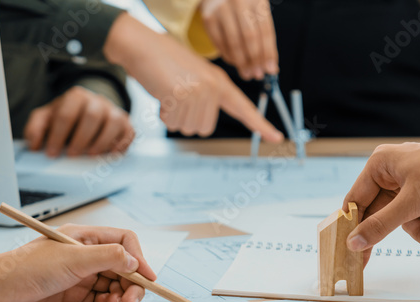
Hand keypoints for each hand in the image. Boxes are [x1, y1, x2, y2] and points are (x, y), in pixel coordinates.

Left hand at [0, 224, 157, 301]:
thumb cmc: (27, 268)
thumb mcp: (72, 259)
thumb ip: (107, 257)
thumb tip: (134, 261)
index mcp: (85, 237)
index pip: (123, 241)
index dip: (138, 258)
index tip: (147, 278)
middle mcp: (84, 254)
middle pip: (122, 265)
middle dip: (132, 282)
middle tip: (133, 301)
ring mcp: (79, 275)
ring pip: (113, 284)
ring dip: (122, 294)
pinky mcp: (73, 295)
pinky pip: (101, 298)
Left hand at [24, 86, 133, 157]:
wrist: (88, 110)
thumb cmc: (66, 117)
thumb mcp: (46, 118)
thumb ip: (35, 128)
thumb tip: (34, 145)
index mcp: (75, 97)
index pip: (66, 114)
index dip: (58, 136)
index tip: (52, 153)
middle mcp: (97, 100)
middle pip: (91, 116)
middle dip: (81, 138)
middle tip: (72, 156)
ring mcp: (113, 111)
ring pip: (113, 122)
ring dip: (102, 141)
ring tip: (91, 156)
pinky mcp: (126, 123)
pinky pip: (128, 132)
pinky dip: (121, 145)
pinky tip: (110, 155)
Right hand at [103, 13, 282, 140]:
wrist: (142, 46)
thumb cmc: (164, 62)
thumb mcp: (193, 76)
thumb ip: (205, 96)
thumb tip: (202, 124)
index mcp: (219, 82)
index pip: (243, 107)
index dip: (260, 124)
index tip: (276, 137)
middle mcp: (212, 87)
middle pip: (204, 128)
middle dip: (186, 119)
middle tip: (176, 96)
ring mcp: (198, 91)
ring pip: (187, 127)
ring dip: (173, 116)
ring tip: (168, 93)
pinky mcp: (180, 96)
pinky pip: (171, 122)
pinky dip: (163, 113)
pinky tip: (161, 93)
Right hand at [200, 0, 277, 80]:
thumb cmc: (244, 10)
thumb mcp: (257, 16)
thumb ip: (264, 39)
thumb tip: (270, 68)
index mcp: (257, 0)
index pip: (265, 30)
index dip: (268, 52)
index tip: (270, 70)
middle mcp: (239, 2)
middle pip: (249, 36)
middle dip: (254, 60)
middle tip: (257, 75)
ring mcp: (222, 9)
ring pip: (233, 42)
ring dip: (241, 62)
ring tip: (247, 73)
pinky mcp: (208, 19)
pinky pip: (220, 44)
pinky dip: (229, 57)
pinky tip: (235, 63)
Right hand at [342, 135, 419, 256]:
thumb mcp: (412, 203)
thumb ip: (381, 225)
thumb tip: (354, 243)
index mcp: (380, 165)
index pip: (356, 201)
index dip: (353, 227)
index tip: (350, 252)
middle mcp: (394, 171)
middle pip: (382, 212)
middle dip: (397, 232)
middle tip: (377, 260)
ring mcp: (414, 180)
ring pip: (405, 216)